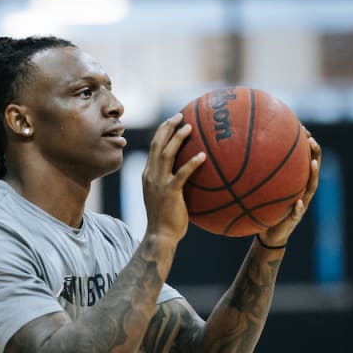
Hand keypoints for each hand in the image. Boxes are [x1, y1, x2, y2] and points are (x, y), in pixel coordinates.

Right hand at [142, 113, 205, 244]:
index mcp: (148, 175)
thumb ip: (173, 183)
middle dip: (167, 128)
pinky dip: (191, 163)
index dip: (162, 132)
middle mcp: (151, 175)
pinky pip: (181, 173)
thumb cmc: (167, 220)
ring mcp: (158, 183)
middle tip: (180, 115)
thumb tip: (191, 175)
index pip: (153, 148)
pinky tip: (203, 155)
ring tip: (189, 127)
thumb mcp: (166, 197)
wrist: (159, 236)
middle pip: (157, 145)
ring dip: (177, 138)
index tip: (172, 121)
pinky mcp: (169, 192)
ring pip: (166, 154)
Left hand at [258, 134, 320, 253]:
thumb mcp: (258, 190)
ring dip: (313, 174)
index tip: (302, 127)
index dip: (305, 143)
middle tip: (311, 140)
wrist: (268, 235)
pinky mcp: (294, 219)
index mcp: (295, 182)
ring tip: (313, 163)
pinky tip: (298, 202)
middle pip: (313, 169)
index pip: (304, 158)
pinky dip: (299, 207)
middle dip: (315, 153)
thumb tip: (234, 153)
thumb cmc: (262, 209)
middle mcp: (301, 191)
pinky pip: (298, 212)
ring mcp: (301, 204)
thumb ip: (254, 175)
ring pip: (311, 188)